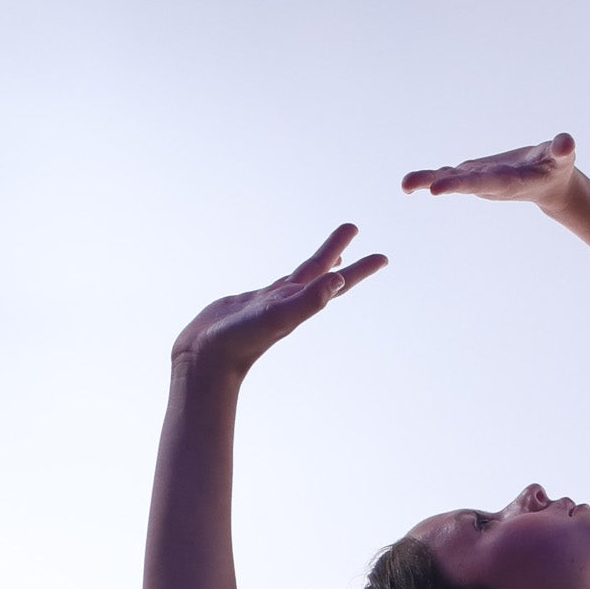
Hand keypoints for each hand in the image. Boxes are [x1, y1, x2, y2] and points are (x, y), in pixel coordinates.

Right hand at [170, 225, 386, 376]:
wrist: (206, 359)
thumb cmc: (241, 341)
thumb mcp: (278, 316)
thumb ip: (308, 301)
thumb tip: (337, 281)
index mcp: (302, 305)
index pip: (337, 283)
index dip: (360, 270)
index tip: (383, 258)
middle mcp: (292, 304)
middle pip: (324, 272)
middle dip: (342, 253)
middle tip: (354, 229)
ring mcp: (273, 303)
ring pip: (303, 275)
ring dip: (322, 262)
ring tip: (338, 250)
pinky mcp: (254, 303)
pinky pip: (281, 283)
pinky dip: (294, 277)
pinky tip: (296, 277)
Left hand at [401, 132, 578, 210]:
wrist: (550, 184)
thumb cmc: (558, 168)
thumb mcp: (564, 159)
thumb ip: (563, 151)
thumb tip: (566, 143)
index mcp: (509, 181)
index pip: (482, 182)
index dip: (460, 184)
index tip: (437, 189)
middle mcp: (490, 184)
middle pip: (461, 183)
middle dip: (436, 183)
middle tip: (408, 185)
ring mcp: (481, 181)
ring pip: (451, 180)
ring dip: (427, 180)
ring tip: (404, 185)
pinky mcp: (476, 176)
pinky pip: (450, 176)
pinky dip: (431, 177)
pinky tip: (410, 183)